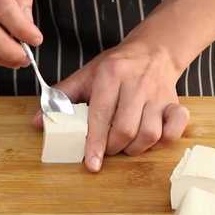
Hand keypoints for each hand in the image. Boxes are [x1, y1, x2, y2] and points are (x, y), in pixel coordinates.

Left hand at [33, 41, 189, 171]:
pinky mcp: (175, 103)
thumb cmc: (116, 67)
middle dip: (113, 148)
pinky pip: (176, 128)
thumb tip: (38, 122)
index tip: (92, 163)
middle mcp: (136, 84)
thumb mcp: (87, 75)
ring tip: (126, 145)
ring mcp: (158, 95)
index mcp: (110, 76)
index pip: (101, 115)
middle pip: (125, 129)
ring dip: (136, 148)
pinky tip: (153, 139)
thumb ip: (62, 97)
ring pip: (150, 134)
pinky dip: (166, 139)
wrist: (154, 50)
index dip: (96, 143)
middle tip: (108, 149)